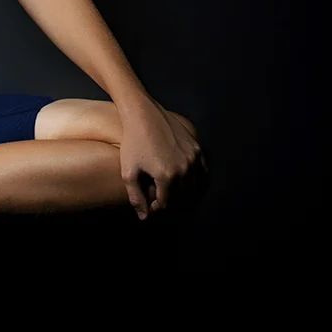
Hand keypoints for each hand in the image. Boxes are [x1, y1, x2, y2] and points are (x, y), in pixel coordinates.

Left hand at [118, 100, 206, 218]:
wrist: (143, 114)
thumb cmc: (132, 143)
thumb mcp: (128, 172)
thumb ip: (136, 197)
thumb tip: (144, 217)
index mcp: (167, 176)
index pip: (166, 204)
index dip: (157, 208)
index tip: (150, 206)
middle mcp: (184, 168)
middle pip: (182, 198)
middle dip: (172, 203)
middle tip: (161, 202)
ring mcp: (193, 157)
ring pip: (195, 187)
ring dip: (185, 194)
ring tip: (173, 195)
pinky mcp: (197, 148)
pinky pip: (203, 172)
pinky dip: (198, 181)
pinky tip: (187, 184)